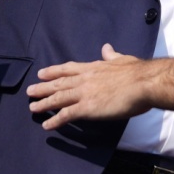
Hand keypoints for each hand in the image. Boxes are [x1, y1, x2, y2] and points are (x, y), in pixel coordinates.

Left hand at [27, 44, 173, 128]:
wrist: (143, 83)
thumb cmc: (137, 71)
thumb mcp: (122, 59)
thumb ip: (112, 55)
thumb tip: (107, 48)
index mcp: (93, 67)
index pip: (68, 68)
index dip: (53, 71)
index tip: (42, 73)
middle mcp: (85, 79)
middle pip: (59, 83)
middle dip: (43, 88)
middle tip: (30, 91)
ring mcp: (84, 93)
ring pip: (58, 98)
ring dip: (44, 103)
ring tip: (32, 107)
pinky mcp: (87, 108)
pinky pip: (66, 115)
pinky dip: (55, 120)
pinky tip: (46, 125)